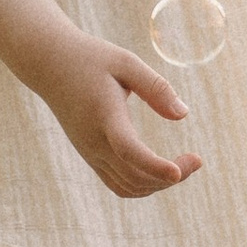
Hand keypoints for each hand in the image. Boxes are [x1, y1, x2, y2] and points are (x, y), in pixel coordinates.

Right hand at [40, 38, 202, 197]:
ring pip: (127, 187)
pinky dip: (142, 185)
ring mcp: (90, 153)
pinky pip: (117, 184)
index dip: (154, 166)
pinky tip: (161, 172)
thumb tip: (183, 114)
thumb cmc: (91, 59)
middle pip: (134, 176)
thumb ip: (156, 87)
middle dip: (170, 177)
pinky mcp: (90, 156)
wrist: (49, 65)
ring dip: (157, 185)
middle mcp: (94, 142)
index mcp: (104, 116)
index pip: (128, 150)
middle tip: (197, 161)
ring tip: (183, 167)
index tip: (177, 173)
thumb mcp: (126, 62)